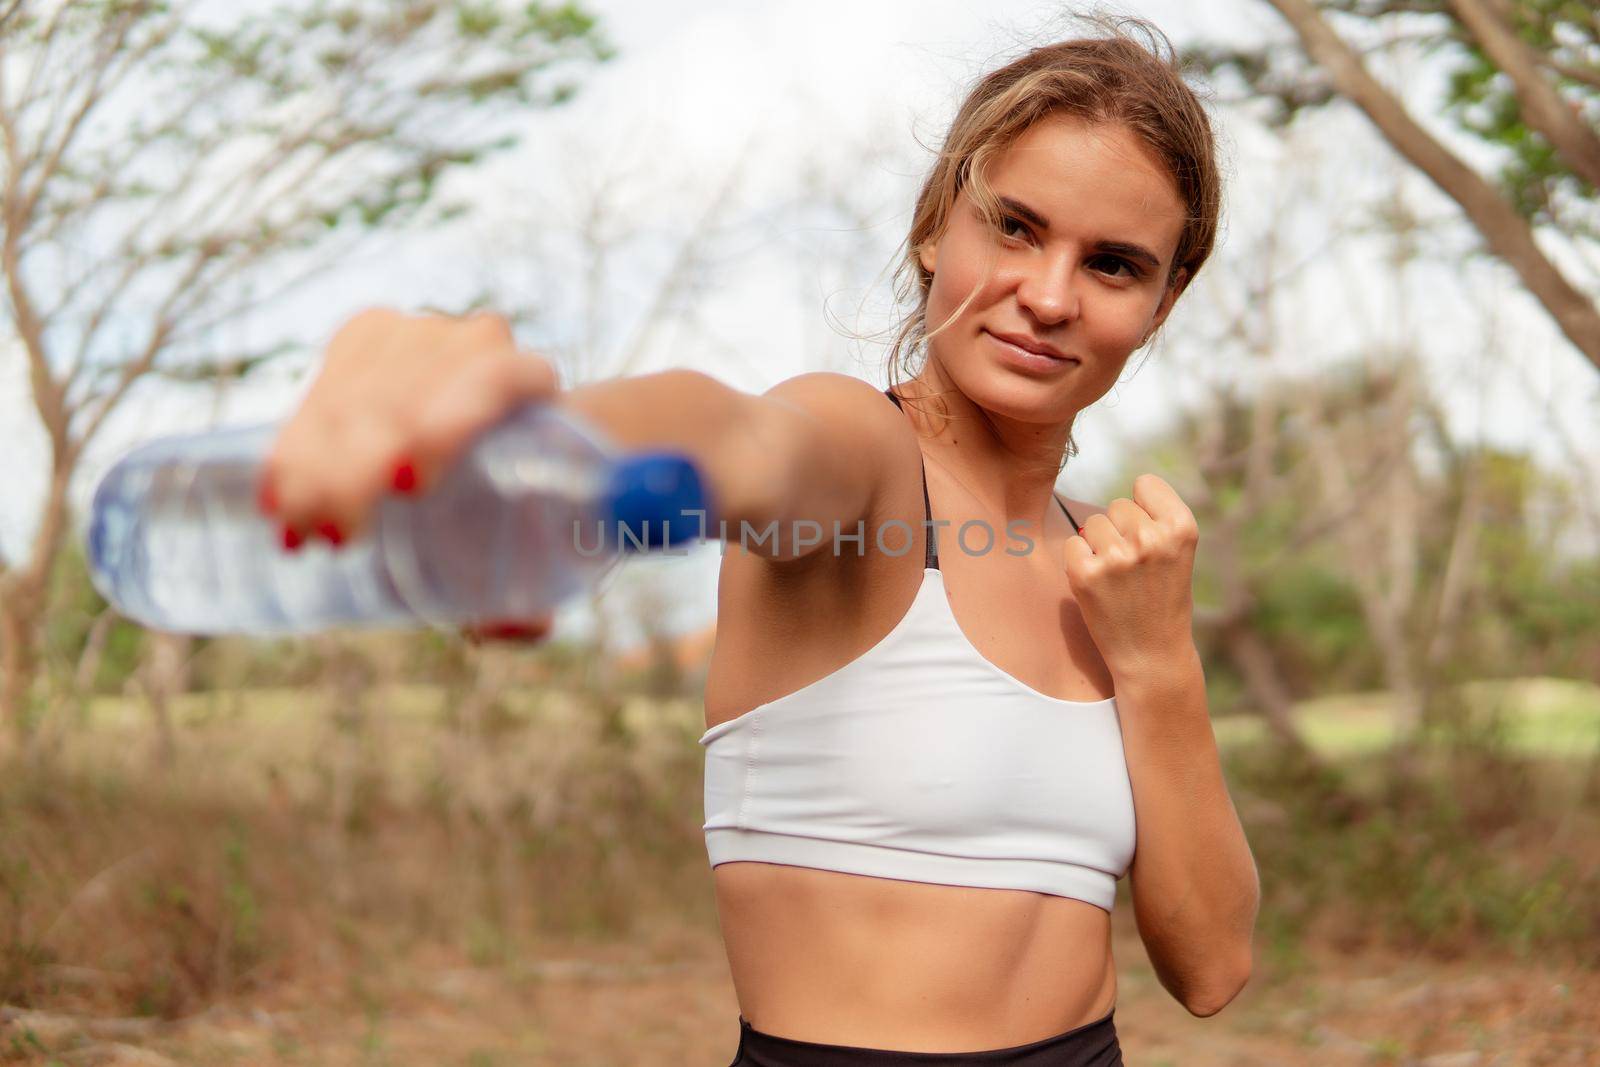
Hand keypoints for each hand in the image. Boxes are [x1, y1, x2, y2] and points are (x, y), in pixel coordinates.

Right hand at [258, 306, 560, 641]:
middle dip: (357, 465)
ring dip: (314, 463)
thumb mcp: (540, 551)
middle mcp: (477, 345)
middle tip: (334, 538)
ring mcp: (416, 335)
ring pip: (354, 393)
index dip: (452, 424)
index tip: (408, 486)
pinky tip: (276, 498)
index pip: (497, 382)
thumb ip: (532, 595)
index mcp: (532, 383)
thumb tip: (523, 625)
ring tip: (299, 533)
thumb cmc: (521, 508)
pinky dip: (293, 446)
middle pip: (407, 395)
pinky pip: (320, 386)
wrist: (494, 442)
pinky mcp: (364, 338)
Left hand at [1062, 473, 1198, 679]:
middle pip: (1117, 505)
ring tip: (1119, 578)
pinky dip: (1081, 561)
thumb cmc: (1163, 598)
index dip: (1144, 508)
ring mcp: (1117, 556)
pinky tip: (1100, 585)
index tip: (1151, 537)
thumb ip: (1155, 518)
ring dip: (1100, 545)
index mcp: (1181, 528)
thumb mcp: (1178, 552)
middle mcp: (1151, 538)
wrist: (1152, 654)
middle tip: (1135, 568)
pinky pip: (1073, 543)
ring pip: (1094, 523)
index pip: (1145, 484)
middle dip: (1122, 530)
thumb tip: (1119, 495)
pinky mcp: (1086, 574)